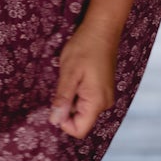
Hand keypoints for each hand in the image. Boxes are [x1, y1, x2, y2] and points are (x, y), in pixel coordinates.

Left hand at [49, 22, 118, 138]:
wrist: (102, 29)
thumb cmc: (84, 48)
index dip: (63, 122)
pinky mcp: (104, 90)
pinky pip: (88, 101)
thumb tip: (55, 121)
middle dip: (67, 109)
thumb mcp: (69, 73)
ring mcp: (106, 96)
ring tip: (71, 79)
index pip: (79, 130)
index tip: (57, 102)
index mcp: (97, 102)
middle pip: (81, 121)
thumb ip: (63, 99)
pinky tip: (77, 76)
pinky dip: (77, 93)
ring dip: (71, 99)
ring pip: (83, 110)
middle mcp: (105, 103)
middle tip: (64, 85)